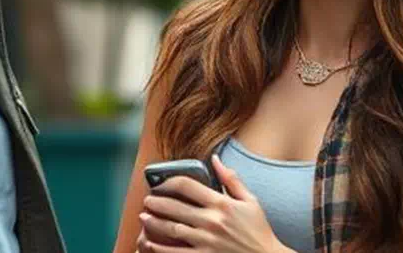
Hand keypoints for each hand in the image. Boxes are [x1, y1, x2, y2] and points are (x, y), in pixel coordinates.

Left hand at [137, 154, 289, 252]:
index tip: (161, 183)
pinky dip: (160, 248)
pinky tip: (149, 242)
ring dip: (154, 223)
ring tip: (143, 218)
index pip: (187, 186)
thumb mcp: (251, 201)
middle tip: (147, 200)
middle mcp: (212, 221)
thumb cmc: (259, 230)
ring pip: (172, 229)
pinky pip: (176, 252)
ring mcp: (207, 241)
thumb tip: (214, 158)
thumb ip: (231, 179)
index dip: (169, 182)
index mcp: (222, 204)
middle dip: (157, 202)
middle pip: (175, 207)